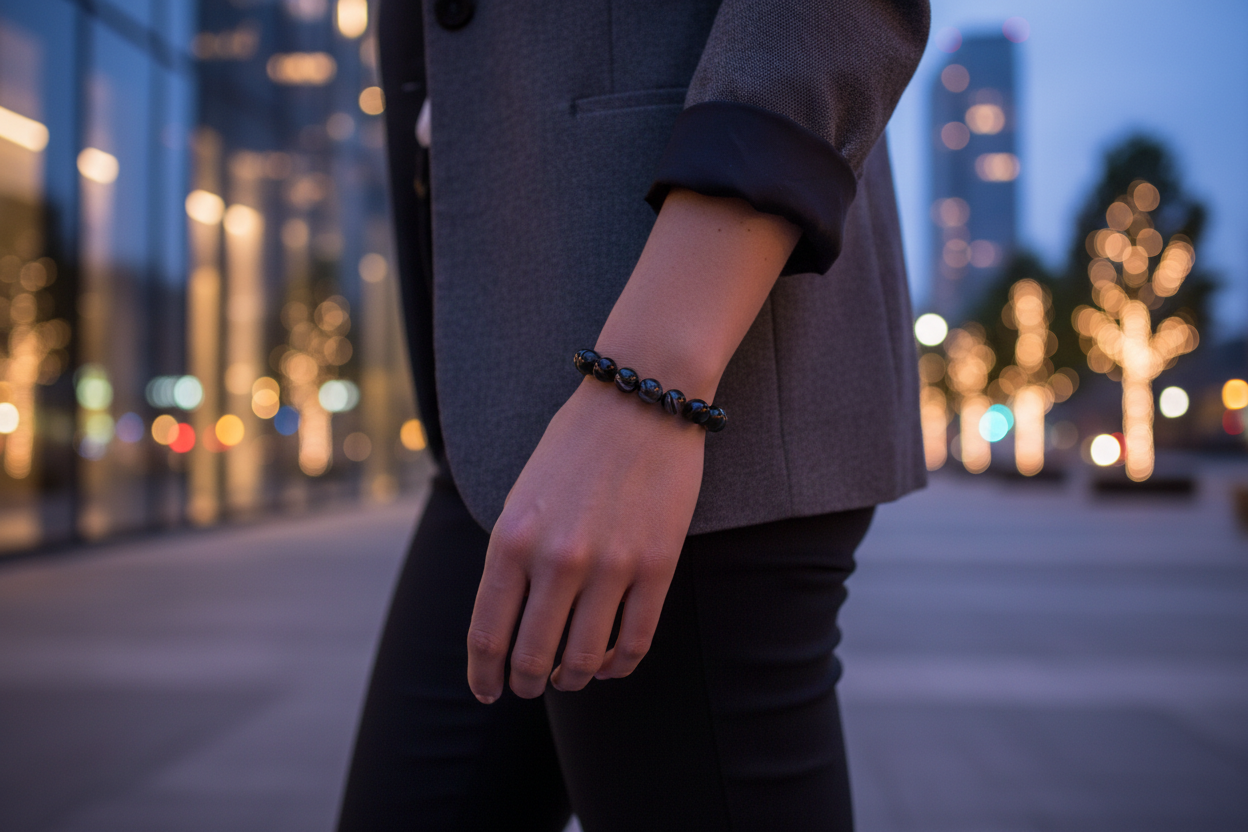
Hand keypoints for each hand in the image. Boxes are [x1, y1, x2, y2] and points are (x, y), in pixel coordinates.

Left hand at [466, 379, 705, 700]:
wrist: (642, 400)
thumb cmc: (576, 446)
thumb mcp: (521, 498)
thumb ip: (511, 558)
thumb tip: (509, 624)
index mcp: (512, 539)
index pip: (487, 633)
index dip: (484, 675)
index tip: (486, 691)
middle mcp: (556, 559)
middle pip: (532, 657)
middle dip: (526, 683)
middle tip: (529, 686)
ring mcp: (610, 565)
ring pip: (584, 660)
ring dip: (573, 679)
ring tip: (571, 676)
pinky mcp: (658, 566)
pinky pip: (636, 642)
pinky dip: (619, 666)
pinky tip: (611, 663)